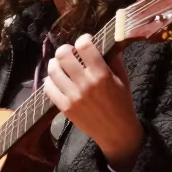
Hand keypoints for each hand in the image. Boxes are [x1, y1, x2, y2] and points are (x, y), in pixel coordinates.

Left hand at [44, 33, 143, 171]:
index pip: (84, 46)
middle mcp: (85, 83)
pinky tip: (56, 80)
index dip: (83, 39)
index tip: (85, 41)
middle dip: (65, 49)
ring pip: (53, 70)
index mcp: (101, 74)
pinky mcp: (64, 107)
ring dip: (55, 63)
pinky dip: (50, 81)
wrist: (116, 132)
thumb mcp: (123, 79)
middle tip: (69, 52)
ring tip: (60, 64)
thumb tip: (106, 40)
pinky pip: (49, 88)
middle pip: (63, 55)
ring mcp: (72, 96)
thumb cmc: (122, 103)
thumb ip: (114, 59)